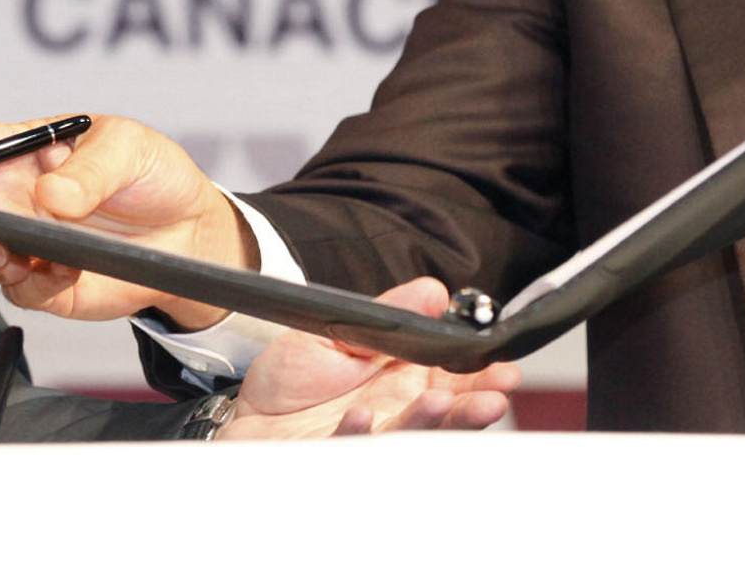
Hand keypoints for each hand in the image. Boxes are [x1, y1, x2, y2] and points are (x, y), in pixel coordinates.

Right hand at [0, 113, 251, 327]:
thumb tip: (51, 193)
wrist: (188, 232)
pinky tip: (65, 269)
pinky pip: (15, 290)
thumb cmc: (151, 173)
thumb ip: (89, 168)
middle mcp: (7, 194)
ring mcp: (19, 240)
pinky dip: (34, 283)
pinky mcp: (41, 283)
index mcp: (17, 147)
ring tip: (17, 249)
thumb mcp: (128, 148)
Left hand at [222, 277, 520, 439]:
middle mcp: (393, 414)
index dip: (480, 377)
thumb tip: (434, 291)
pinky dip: (357, 435)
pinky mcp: (334, 454)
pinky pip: (350, 447)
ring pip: (408, 437)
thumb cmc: (292, 377)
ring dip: (427, 422)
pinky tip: (363, 418)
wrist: (244, 414)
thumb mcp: (340, 327)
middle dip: (470, 409)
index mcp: (402, 382)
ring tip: (439, 404)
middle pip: (443, 417)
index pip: (452, 381)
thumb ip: (389, 313)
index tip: (501, 368)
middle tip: (491, 397)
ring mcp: (367, 440)